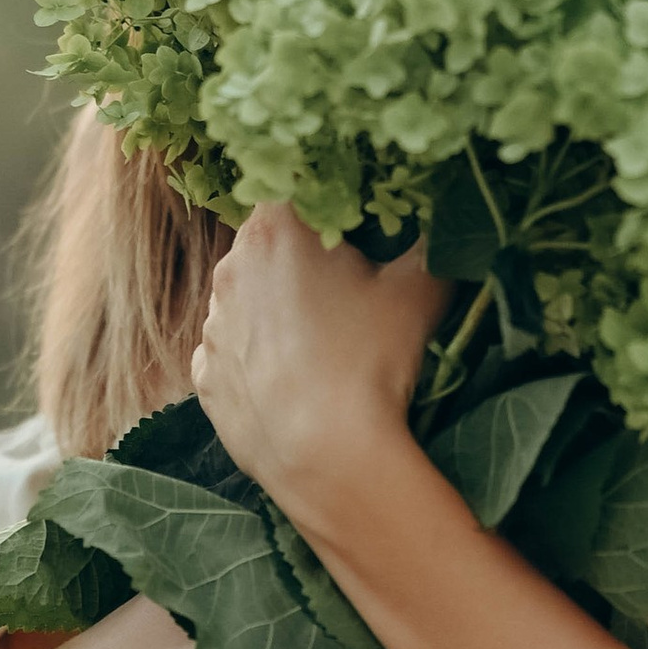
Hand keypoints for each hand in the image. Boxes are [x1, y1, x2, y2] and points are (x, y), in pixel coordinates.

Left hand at [192, 204, 451, 524]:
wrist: (328, 458)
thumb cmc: (370, 362)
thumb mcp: (420, 292)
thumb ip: (432, 244)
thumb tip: (443, 223)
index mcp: (275, 229)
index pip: (295, 190)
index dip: (329, 207)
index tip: (358, 235)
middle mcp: (230, 268)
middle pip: (269, 244)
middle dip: (305, 259)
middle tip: (351, 293)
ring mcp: (213, 326)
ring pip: (249, 300)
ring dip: (280, 310)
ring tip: (327, 346)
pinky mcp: (204, 377)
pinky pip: (234, 352)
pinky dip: (260, 359)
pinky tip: (297, 382)